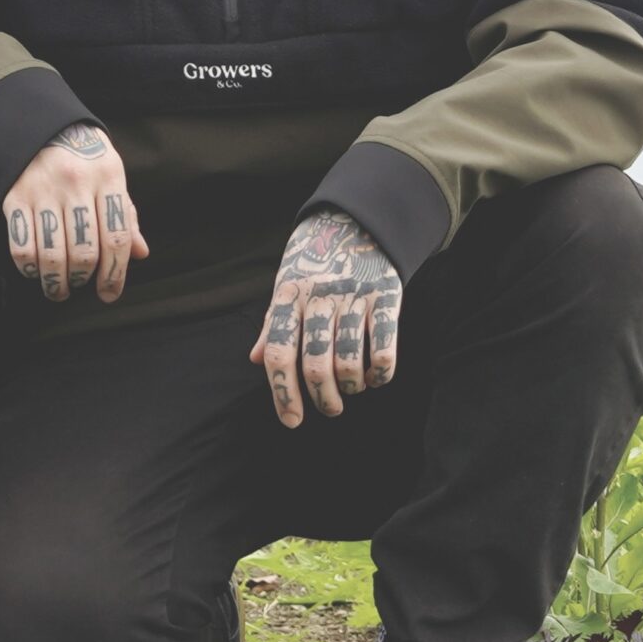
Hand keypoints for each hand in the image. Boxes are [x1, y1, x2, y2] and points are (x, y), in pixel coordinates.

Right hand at [1, 123, 147, 303]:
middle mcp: (76, 184)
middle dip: (84, 280)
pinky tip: (36, 272)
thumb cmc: (83, 156)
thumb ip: (125, 214)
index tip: (109, 294)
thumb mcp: (112, 174)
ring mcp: (43, 191)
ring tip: (59, 289)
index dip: (114, 274)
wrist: (39, 123)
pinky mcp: (15, 198)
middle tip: (82, 286)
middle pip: (84, 252)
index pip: (116, 238)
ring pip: (52, 255)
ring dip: (57, 283)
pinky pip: (21, 247)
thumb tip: (140, 252)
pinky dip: (29, 269)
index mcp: (107, 177)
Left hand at [250, 209, 401, 426]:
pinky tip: (376, 376)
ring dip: (350, 387)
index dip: (283, 392)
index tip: (292, 421)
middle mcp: (319, 299)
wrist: (357, 220)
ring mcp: (353, 296)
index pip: (278, 353)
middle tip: (330, 409)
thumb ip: (273, 324)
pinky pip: (385, 345)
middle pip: (315, 364)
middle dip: (323, 398)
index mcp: (288, 299)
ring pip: (348, 360)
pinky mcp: (385, 295)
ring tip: (351, 389)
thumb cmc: (315, 263)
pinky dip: (381, 372)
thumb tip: (256, 360)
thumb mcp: (287, 287)